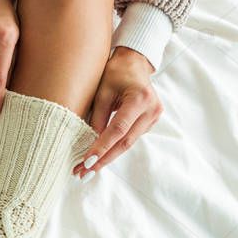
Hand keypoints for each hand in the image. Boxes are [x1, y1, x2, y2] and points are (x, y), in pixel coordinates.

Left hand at [75, 47, 162, 180]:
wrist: (135, 63)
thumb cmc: (115, 73)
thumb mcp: (102, 92)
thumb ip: (97, 116)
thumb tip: (89, 142)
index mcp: (140, 99)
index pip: (118, 130)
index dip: (101, 147)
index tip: (86, 162)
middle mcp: (151, 110)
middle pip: (125, 142)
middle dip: (103, 160)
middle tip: (83, 174)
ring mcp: (154, 117)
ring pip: (128, 143)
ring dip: (107, 157)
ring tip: (87, 170)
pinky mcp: (150, 122)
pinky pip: (130, 138)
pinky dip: (114, 148)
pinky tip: (100, 158)